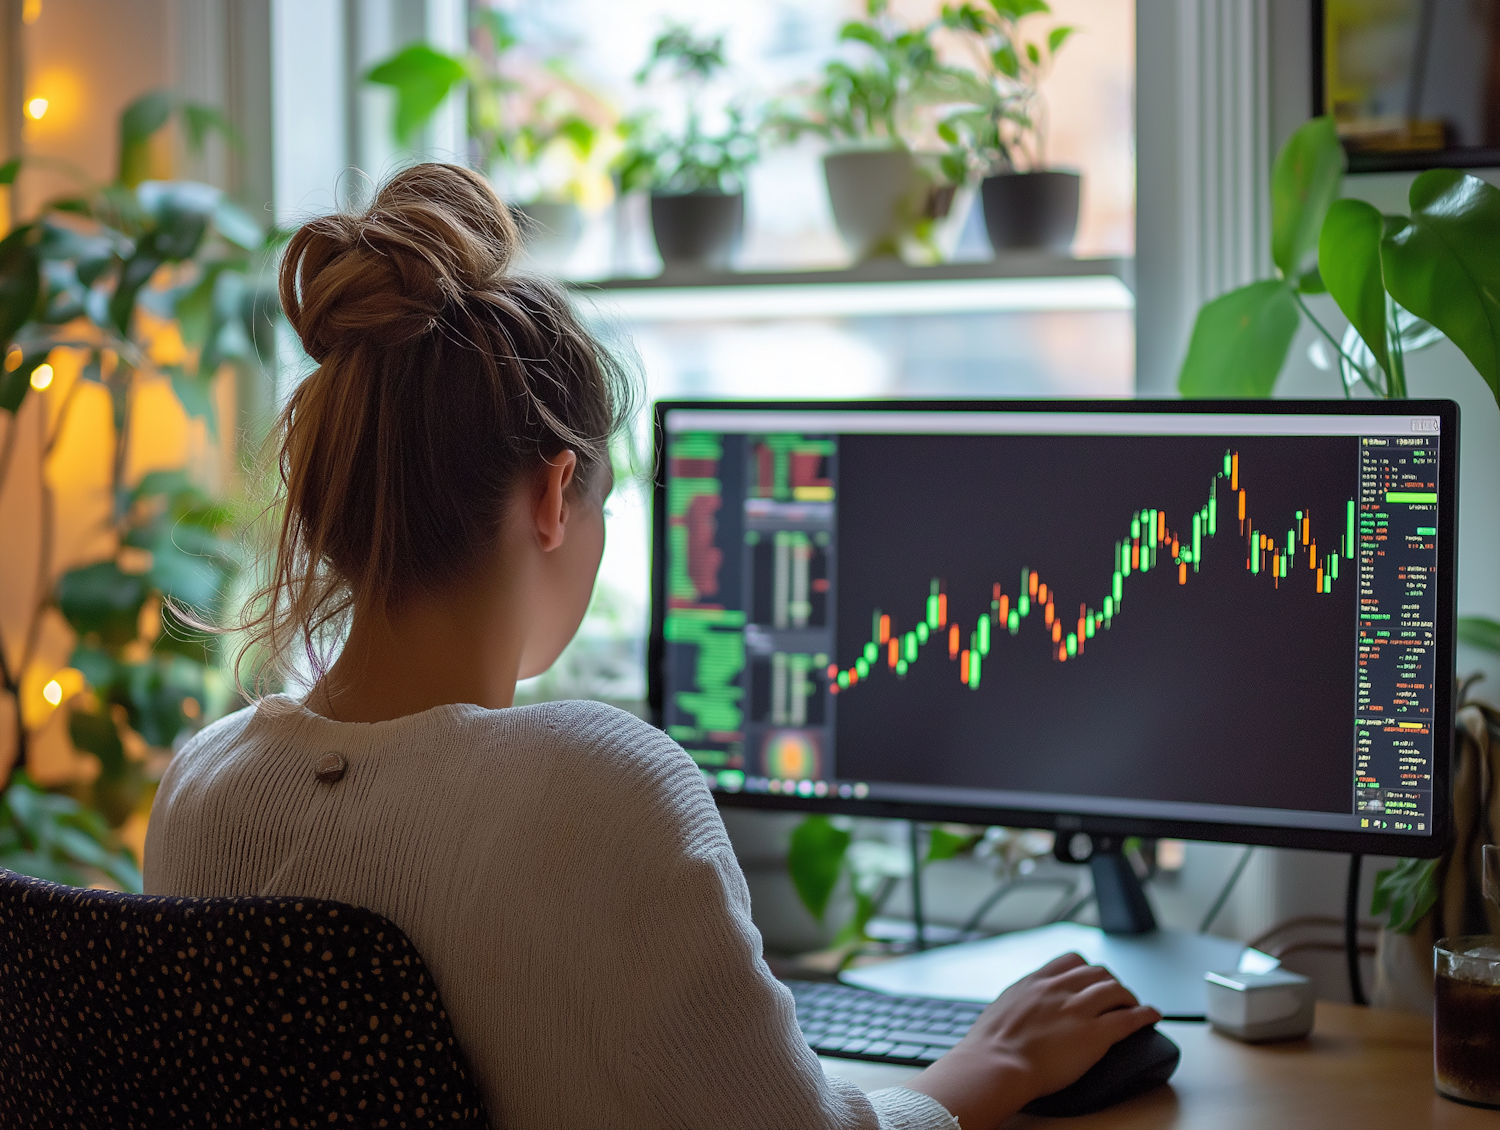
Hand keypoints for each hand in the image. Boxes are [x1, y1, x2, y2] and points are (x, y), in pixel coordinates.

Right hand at [904, 953, 1160, 1129]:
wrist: (995, 1064)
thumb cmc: (990, 1047)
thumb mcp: (1001, 1009)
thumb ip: (1019, 1002)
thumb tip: (1022, 1008)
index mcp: (1035, 982)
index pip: (1070, 961)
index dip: (1086, 970)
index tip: (1091, 978)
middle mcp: (1059, 989)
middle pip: (1096, 972)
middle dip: (1109, 982)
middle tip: (1115, 995)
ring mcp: (1078, 1009)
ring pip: (1115, 989)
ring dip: (1128, 996)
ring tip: (1134, 1005)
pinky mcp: (1094, 1034)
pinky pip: (1129, 1018)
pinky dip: (1145, 1014)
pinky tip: (1152, 1016)